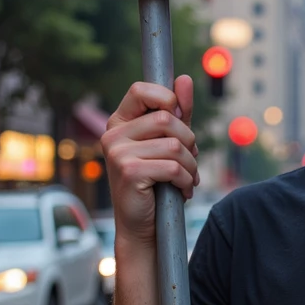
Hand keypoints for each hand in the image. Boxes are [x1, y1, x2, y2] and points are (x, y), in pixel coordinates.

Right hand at [101, 76, 198, 245]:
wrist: (142, 226)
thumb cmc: (156, 182)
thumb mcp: (169, 143)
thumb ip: (177, 112)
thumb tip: (184, 78)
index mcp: (119, 123)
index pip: (141, 90)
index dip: (167, 98)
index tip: (179, 120)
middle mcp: (113, 135)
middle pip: (166, 118)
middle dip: (189, 140)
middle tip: (190, 159)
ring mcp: (118, 153)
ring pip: (174, 145)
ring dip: (191, 164)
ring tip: (188, 178)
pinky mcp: (129, 172)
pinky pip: (172, 167)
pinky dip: (186, 180)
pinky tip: (183, 190)